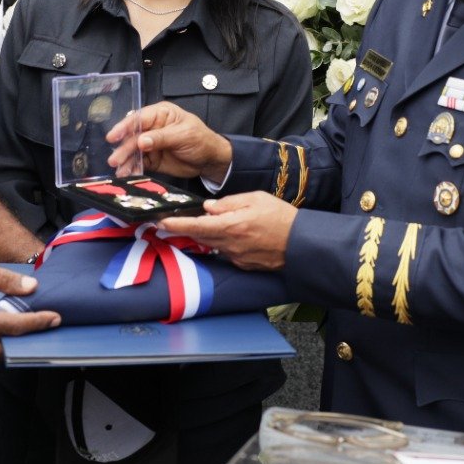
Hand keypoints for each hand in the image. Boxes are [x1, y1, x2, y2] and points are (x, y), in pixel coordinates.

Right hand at [0, 255, 59, 357]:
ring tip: (38, 331)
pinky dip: (4, 345)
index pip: (11, 325)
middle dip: (31, 340)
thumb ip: (2, 278)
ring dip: (18, 345)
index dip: (36, 322)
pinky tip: (16, 334)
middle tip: (51, 328)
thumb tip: (30, 286)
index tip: (54, 318)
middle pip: (8, 349)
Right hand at [106, 103, 231, 183]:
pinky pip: (139, 163)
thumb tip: (141, 141)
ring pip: (133, 152)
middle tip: (115, 160)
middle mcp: (152, 127)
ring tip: (120, 172)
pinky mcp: (152, 159)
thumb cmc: (201, 140)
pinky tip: (128, 175)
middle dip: (123, 149)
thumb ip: (161, 138)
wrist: (211, 161)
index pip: (139, 119)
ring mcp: (151, 144)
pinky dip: (133, 169)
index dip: (125, 127)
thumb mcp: (184, 135)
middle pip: (133, 137)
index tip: (113, 137)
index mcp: (160, 114)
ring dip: (126, 161)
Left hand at [159, 191, 295, 271]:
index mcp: (232, 226)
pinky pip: (225, 252)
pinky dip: (222, 243)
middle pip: (200, 237)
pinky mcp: (243, 264)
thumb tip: (209, 207)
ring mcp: (236, 257)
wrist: (302, 243)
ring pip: (212, 245)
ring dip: (205, 235)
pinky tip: (230, 235)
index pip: (197, 226)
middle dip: (187, 229)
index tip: (162, 222)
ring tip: (206, 224)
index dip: (177, 225)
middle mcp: (231, 245)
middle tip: (176, 221)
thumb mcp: (256, 199)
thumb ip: (229, 203)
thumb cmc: (281, 218)